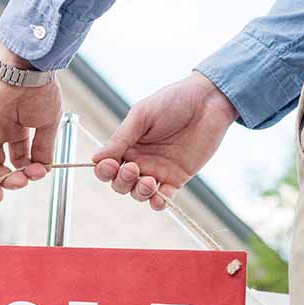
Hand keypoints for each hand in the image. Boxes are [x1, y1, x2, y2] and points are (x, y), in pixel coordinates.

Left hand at [0, 42, 61, 201]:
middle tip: (19, 185)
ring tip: (0, 194)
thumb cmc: (40, 90)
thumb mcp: (47, 123)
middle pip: (1, 165)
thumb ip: (43, 148)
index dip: (27, 171)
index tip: (38, 174)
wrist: (26, 71)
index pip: (19, 158)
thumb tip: (42, 170)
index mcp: (19, 127)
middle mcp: (1, 130)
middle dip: (9, 180)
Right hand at [91, 72, 236, 209]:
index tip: (111, 165)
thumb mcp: (142, 115)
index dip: (104, 171)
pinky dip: (158, 203)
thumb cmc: (174, 101)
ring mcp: (158, 171)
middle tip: (132, 169)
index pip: (107, 166)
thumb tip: (95, 158)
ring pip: (139, 193)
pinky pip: (164, 198)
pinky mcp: (177, 178)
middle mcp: (140, 161)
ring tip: (148, 181)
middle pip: (120, 184)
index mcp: (127, 145)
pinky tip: (158, 199)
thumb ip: (120, 138)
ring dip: (139, 192)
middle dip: (122, 181)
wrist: (209, 101)